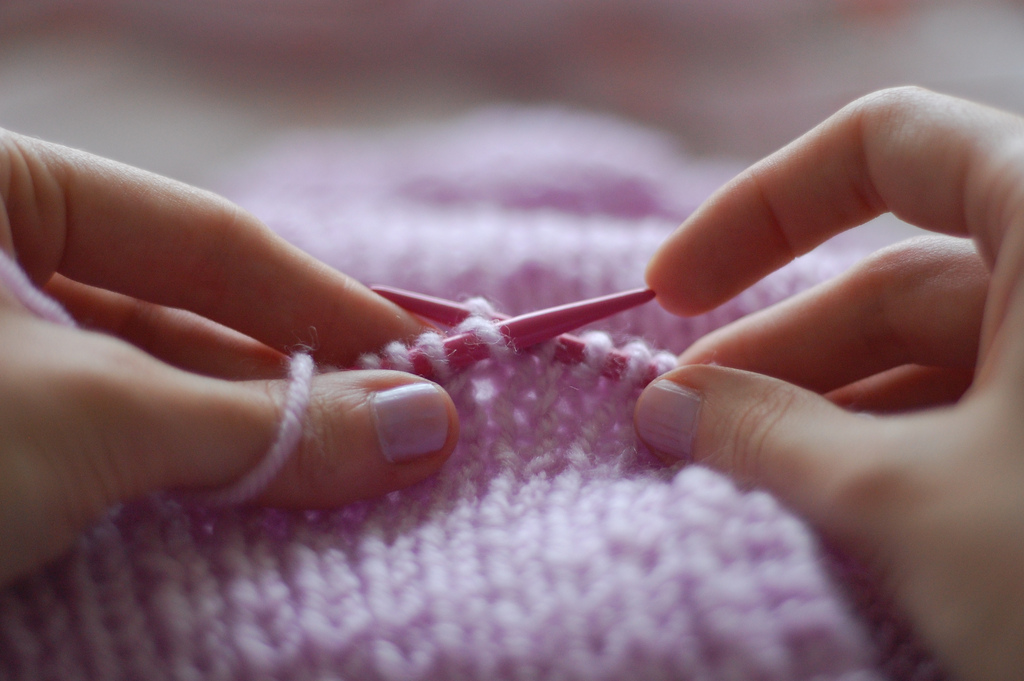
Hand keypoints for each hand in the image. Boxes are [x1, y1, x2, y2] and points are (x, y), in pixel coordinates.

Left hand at [0, 132, 458, 586]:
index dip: (324, 303)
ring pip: (150, 389)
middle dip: (292, 387)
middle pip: (185, 317)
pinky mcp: (0, 438)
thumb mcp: (94, 418)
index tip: (420, 360)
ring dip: (247, 442)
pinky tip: (258, 506)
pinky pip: (109, 445)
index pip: (207, 238)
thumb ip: (264, 421)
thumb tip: (425, 426)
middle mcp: (0, 259)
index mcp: (3, 188)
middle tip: (399, 437)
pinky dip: (183, 478)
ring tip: (350, 479)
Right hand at [633, 87, 1023, 680]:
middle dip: (771, 351)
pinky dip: (883, 455)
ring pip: (930, 365)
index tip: (670, 286)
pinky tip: (813, 502)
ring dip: (816, 414)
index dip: (760, 206)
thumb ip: (767, 435)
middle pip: (894, 281)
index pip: (887, 145)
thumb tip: (664, 405)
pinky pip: (972, 424)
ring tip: (726, 472)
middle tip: (675, 418)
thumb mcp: (910, 500)